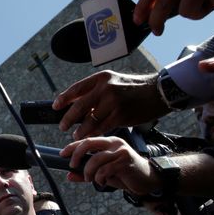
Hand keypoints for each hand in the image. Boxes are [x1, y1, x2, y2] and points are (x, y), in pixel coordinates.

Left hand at [53, 71, 168, 139]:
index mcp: (101, 78)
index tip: (55, 106)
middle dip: (68, 118)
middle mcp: (106, 89)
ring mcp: (113, 103)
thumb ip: (95, 91)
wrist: (157, 92)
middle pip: (80, 106)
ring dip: (81, 130)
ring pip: (90, 120)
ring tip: (76, 134)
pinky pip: (102, 127)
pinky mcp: (121, 116)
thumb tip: (75, 103)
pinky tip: (90, 136)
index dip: (64, 98)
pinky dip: (94, 133)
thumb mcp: (112, 81)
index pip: (76, 88)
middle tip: (62, 126)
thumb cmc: (132, 88)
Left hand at [60, 136, 161, 195]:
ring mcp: (120, 151)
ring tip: (90, 179)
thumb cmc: (126, 174)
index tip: (62, 154)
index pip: (86, 140)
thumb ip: (87, 173)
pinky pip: (105, 169)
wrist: (148, 180)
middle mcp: (114, 143)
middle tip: (72, 165)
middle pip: (88, 143)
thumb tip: (69, 175)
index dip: (72, 146)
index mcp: (109, 142)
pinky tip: (102, 182)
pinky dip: (99, 178)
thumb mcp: (104, 174)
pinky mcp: (125, 161)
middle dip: (76, 154)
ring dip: (88, 171)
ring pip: (95, 159)